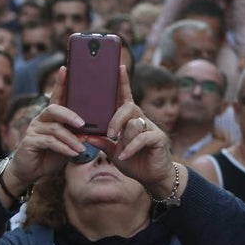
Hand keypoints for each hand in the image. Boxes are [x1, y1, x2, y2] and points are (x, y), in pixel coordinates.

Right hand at [0, 68, 85, 197]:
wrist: (30, 171)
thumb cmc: (50, 154)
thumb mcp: (66, 143)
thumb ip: (75, 135)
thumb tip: (93, 130)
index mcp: (51, 116)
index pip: (56, 96)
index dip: (60, 82)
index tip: (66, 68)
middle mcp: (41, 119)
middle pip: (55, 109)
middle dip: (70, 116)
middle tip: (83, 124)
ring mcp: (34, 129)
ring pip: (55, 128)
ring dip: (71, 139)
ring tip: (82, 147)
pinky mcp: (30, 141)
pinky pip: (49, 142)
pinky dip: (63, 148)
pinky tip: (73, 153)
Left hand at [96, 65, 180, 196]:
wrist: (152, 177)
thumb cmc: (133, 162)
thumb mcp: (113, 152)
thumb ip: (102, 142)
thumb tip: (86, 134)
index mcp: (130, 120)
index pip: (125, 97)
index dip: (123, 82)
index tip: (119, 66)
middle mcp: (141, 120)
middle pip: (129, 107)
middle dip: (116, 119)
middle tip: (109, 134)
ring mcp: (152, 128)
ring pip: (135, 124)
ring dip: (124, 139)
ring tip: (120, 151)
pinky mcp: (158, 139)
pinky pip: (142, 138)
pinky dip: (131, 148)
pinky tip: (125, 156)